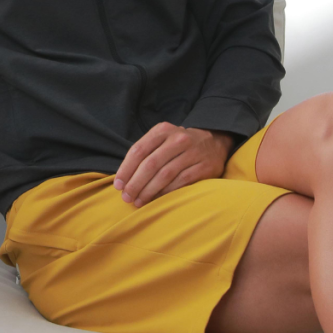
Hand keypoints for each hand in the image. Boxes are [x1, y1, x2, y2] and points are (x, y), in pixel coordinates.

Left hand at [113, 122, 236, 207]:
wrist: (214, 142)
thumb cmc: (179, 145)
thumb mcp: (162, 139)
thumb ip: (145, 153)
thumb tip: (124, 178)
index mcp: (163, 130)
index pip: (139, 150)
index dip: (126, 169)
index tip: (118, 185)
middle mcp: (178, 139)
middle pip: (150, 164)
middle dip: (135, 183)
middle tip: (127, 197)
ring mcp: (193, 152)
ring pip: (165, 175)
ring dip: (149, 191)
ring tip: (139, 201)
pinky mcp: (204, 167)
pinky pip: (181, 182)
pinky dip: (166, 193)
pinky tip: (157, 200)